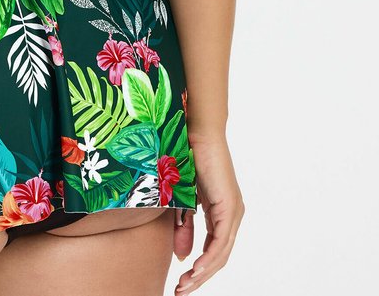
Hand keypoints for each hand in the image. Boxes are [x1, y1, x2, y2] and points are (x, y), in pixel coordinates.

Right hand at [172, 133, 244, 293]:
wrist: (195, 133)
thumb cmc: (188, 159)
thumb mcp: (183, 201)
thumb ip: (184, 227)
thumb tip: (184, 258)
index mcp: (222, 214)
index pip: (213, 251)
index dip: (199, 270)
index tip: (181, 283)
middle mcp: (232, 215)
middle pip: (218, 257)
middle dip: (199, 278)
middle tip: (180, 291)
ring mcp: (233, 211)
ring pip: (221, 253)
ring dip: (203, 272)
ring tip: (185, 285)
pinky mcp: (230, 206)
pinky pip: (221, 240)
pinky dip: (209, 257)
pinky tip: (196, 268)